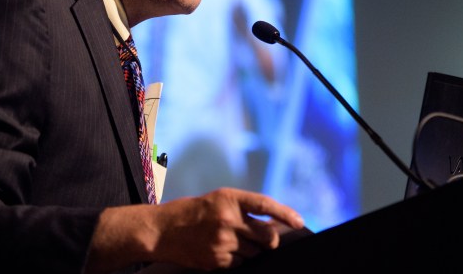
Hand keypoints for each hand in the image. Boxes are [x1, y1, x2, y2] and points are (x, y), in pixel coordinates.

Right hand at [84, 188, 303, 272]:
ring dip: (250, 251)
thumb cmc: (192, 212)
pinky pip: (239, 264)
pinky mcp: (216, 260)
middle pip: (266, 236)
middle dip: (269, 241)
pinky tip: (220, 251)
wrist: (162, 230)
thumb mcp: (218, 201)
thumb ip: (243, 210)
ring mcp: (222, 241)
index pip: (265, 205)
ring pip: (254, 253)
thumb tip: (272, 225)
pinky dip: (236, 260)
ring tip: (230, 242)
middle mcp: (227, 219)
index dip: (285, 214)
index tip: (299, 222)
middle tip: (263, 240)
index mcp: (229, 198)